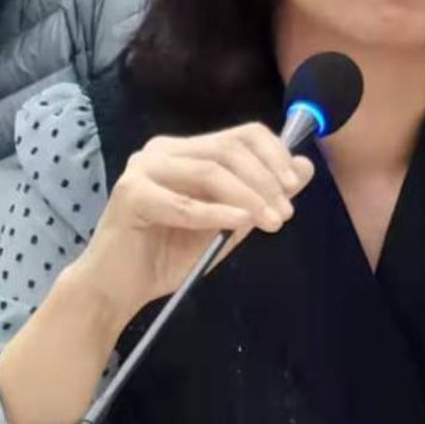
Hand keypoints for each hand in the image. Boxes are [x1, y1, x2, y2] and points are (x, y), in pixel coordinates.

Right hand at [66, 124, 314, 333]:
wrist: (119, 288)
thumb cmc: (169, 256)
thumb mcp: (229, 223)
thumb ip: (262, 195)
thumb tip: (305, 167)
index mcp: (186, 151)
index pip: (241, 135)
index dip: (274, 155)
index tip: (294, 185)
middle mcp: (164, 151)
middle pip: (228, 149)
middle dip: (265, 181)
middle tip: (285, 213)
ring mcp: (144, 168)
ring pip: (210, 171)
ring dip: (248, 198)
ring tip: (271, 222)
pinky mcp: (130, 194)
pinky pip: (183, 203)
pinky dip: (216, 213)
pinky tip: (240, 224)